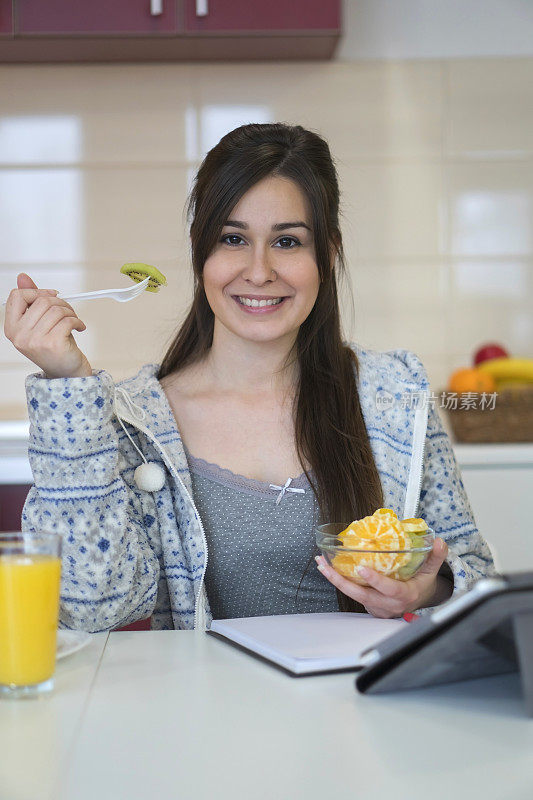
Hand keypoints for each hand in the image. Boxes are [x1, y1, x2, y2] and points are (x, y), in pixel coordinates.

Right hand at [4, 273, 92, 378]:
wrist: (66, 373)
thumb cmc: (53, 347)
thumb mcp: (38, 323)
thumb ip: (30, 300)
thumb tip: (22, 277)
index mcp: (12, 328)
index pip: (17, 296)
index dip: (37, 292)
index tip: (51, 297)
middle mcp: (20, 335)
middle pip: (42, 301)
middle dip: (60, 302)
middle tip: (67, 312)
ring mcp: (35, 340)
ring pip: (56, 309)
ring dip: (70, 312)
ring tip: (73, 321)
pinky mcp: (52, 344)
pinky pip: (68, 320)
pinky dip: (78, 321)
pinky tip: (79, 328)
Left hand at [315, 537, 449, 617]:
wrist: (419, 603)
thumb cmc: (423, 584)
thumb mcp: (431, 571)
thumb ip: (435, 557)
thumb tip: (439, 541)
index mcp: (405, 595)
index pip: (389, 589)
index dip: (375, 580)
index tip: (361, 568)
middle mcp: (389, 605)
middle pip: (362, 595)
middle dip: (341, 581)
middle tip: (326, 566)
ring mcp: (378, 608)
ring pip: (354, 596)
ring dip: (336, 580)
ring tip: (322, 564)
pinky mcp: (369, 607)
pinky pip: (353, 595)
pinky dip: (340, 582)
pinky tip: (328, 568)